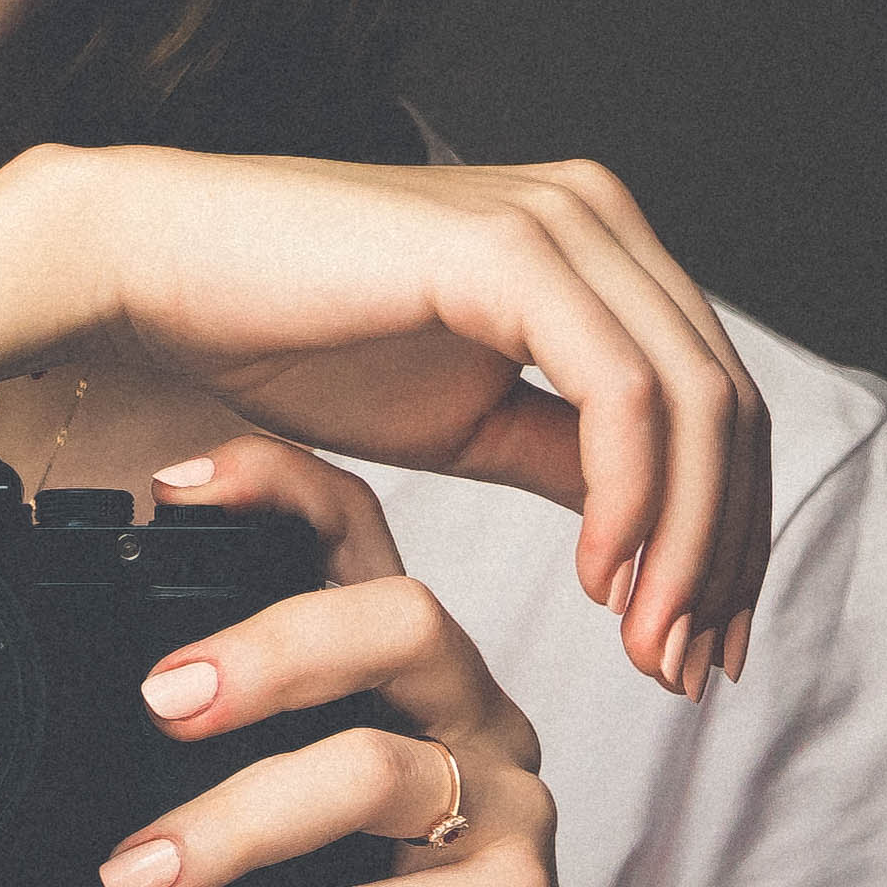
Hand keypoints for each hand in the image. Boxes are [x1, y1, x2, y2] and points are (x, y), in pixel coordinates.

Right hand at [68, 143, 768, 696]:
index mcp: (594, 248)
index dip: (729, 533)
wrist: (156, 267)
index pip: (716, 404)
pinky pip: (619, 395)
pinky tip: (598, 578)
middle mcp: (596, 216)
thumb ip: (562, 456)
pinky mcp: (507, 250)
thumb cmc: (285, 334)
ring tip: (650, 645)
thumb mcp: (459, 420)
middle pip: (730, 410)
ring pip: (696, 406)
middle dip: (724, 557)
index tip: (704, 643)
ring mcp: (559, 223)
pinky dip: (630, 499)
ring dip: (688, 547)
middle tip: (691, 670)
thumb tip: (648, 534)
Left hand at [93, 433, 666, 886]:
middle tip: (155, 702)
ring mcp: (504, 817)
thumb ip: (227, 777)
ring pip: (374, 768)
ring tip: (134, 878)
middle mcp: (473, 723)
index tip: (165, 490)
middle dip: (270, 643)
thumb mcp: (286, 849)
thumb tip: (81, 742)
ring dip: (234, 822)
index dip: (277, 489)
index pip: (362, 540)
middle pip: (399, 618)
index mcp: (410, 680)